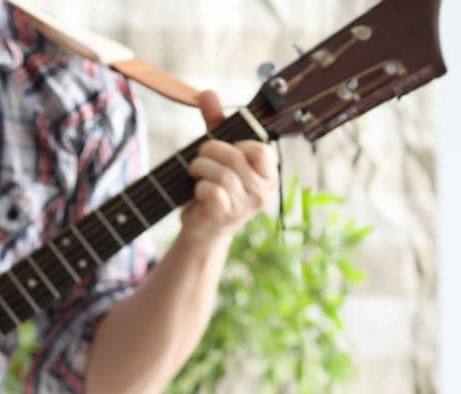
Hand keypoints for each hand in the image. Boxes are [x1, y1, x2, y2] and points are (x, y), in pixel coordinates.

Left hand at [179, 90, 276, 246]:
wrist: (203, 230)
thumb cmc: (214, 188)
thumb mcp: (218, 154)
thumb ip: (216, 123)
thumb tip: (207, 92)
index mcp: (269, 173)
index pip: (260, 149)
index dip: (237, 144)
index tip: (224, 149)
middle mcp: (264, 190)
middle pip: (235, 158)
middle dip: (209, 152)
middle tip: (198, 158)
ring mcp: (246, 206)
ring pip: (222, 174)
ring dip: (200, 168)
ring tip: (194, 172)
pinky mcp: (226, 216)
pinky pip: (212, 191)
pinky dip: (199, 186)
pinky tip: (197, 191)